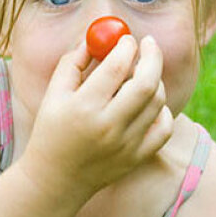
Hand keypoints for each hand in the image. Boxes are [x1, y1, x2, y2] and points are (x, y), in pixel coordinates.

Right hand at [19, 35, 174, 195]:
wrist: (55, 180)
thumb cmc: (51, 129)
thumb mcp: (54, 94)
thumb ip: (72, 61)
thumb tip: (96, 36)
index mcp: (83, 107)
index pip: (116, 67)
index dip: (126, 46)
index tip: (127, 38)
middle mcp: (108, 126)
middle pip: (145, 83)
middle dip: (152, 56)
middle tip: (149, 44)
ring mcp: (126, 144)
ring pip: (157, 101)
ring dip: (154, 80)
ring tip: (141, 74)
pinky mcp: (137, 157)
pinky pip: (164, 127)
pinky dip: (162, 110)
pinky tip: (148, 102)